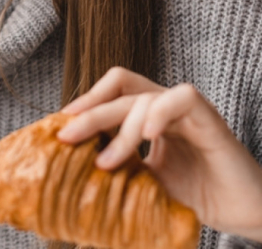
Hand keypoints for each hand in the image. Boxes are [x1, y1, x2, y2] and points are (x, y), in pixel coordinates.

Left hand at [57, 67, 261, 241]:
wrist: (244, 214)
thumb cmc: (194, 196)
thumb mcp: (145, 183)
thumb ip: (118, 172)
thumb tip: (74, 186)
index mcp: (148, 115)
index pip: (113, 91)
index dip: (87, 100)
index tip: (61, 123)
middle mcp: (164, 106)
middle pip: (121, 93)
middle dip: (90, 112)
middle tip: (67, 135)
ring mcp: (186, 111)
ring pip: (145, 97)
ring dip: (121, 128)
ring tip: (107, 161)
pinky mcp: (210, 120)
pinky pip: (183, 99)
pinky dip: (160, 112)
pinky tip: (147, 136)